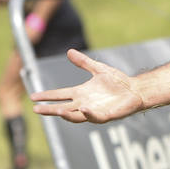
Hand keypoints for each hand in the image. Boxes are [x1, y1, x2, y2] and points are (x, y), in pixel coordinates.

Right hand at [30, 49, 144, 122]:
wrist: (135, 89)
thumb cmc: (118, 81)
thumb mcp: (98, 69)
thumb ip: (84, 62)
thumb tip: (69, 51)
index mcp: (81, 93)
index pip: (60, 95)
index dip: (48, 96)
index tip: (34, 96)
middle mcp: (85, 103)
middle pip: (63, 108)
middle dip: (50, 109)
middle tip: (36, 109)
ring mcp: (95, 110)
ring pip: (76, 116)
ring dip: (66, 114)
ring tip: (56, 110)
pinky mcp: (106, 115)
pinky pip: (96, 117)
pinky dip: (89, 114)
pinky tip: (84, 109)